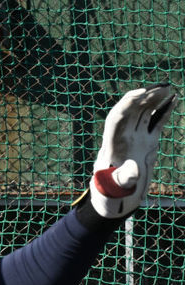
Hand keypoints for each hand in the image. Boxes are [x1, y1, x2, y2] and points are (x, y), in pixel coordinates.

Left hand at [89, 84, 176, 217]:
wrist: (115, 199)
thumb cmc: (111, 194)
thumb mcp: (116, 188)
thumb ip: (123, 179)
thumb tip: (133, 171)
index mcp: (112, 143)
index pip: (117, 117)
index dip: (127, 103)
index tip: (142, 92)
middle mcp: (123, 137)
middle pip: (131, 111)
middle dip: (144, 96)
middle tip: (162, 86)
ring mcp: (135, 138)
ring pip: (143, 113)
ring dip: (154, 99)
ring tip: (168, 87)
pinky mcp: (147, 143)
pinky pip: (155, 122)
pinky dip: (163, 111)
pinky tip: (173, 99)